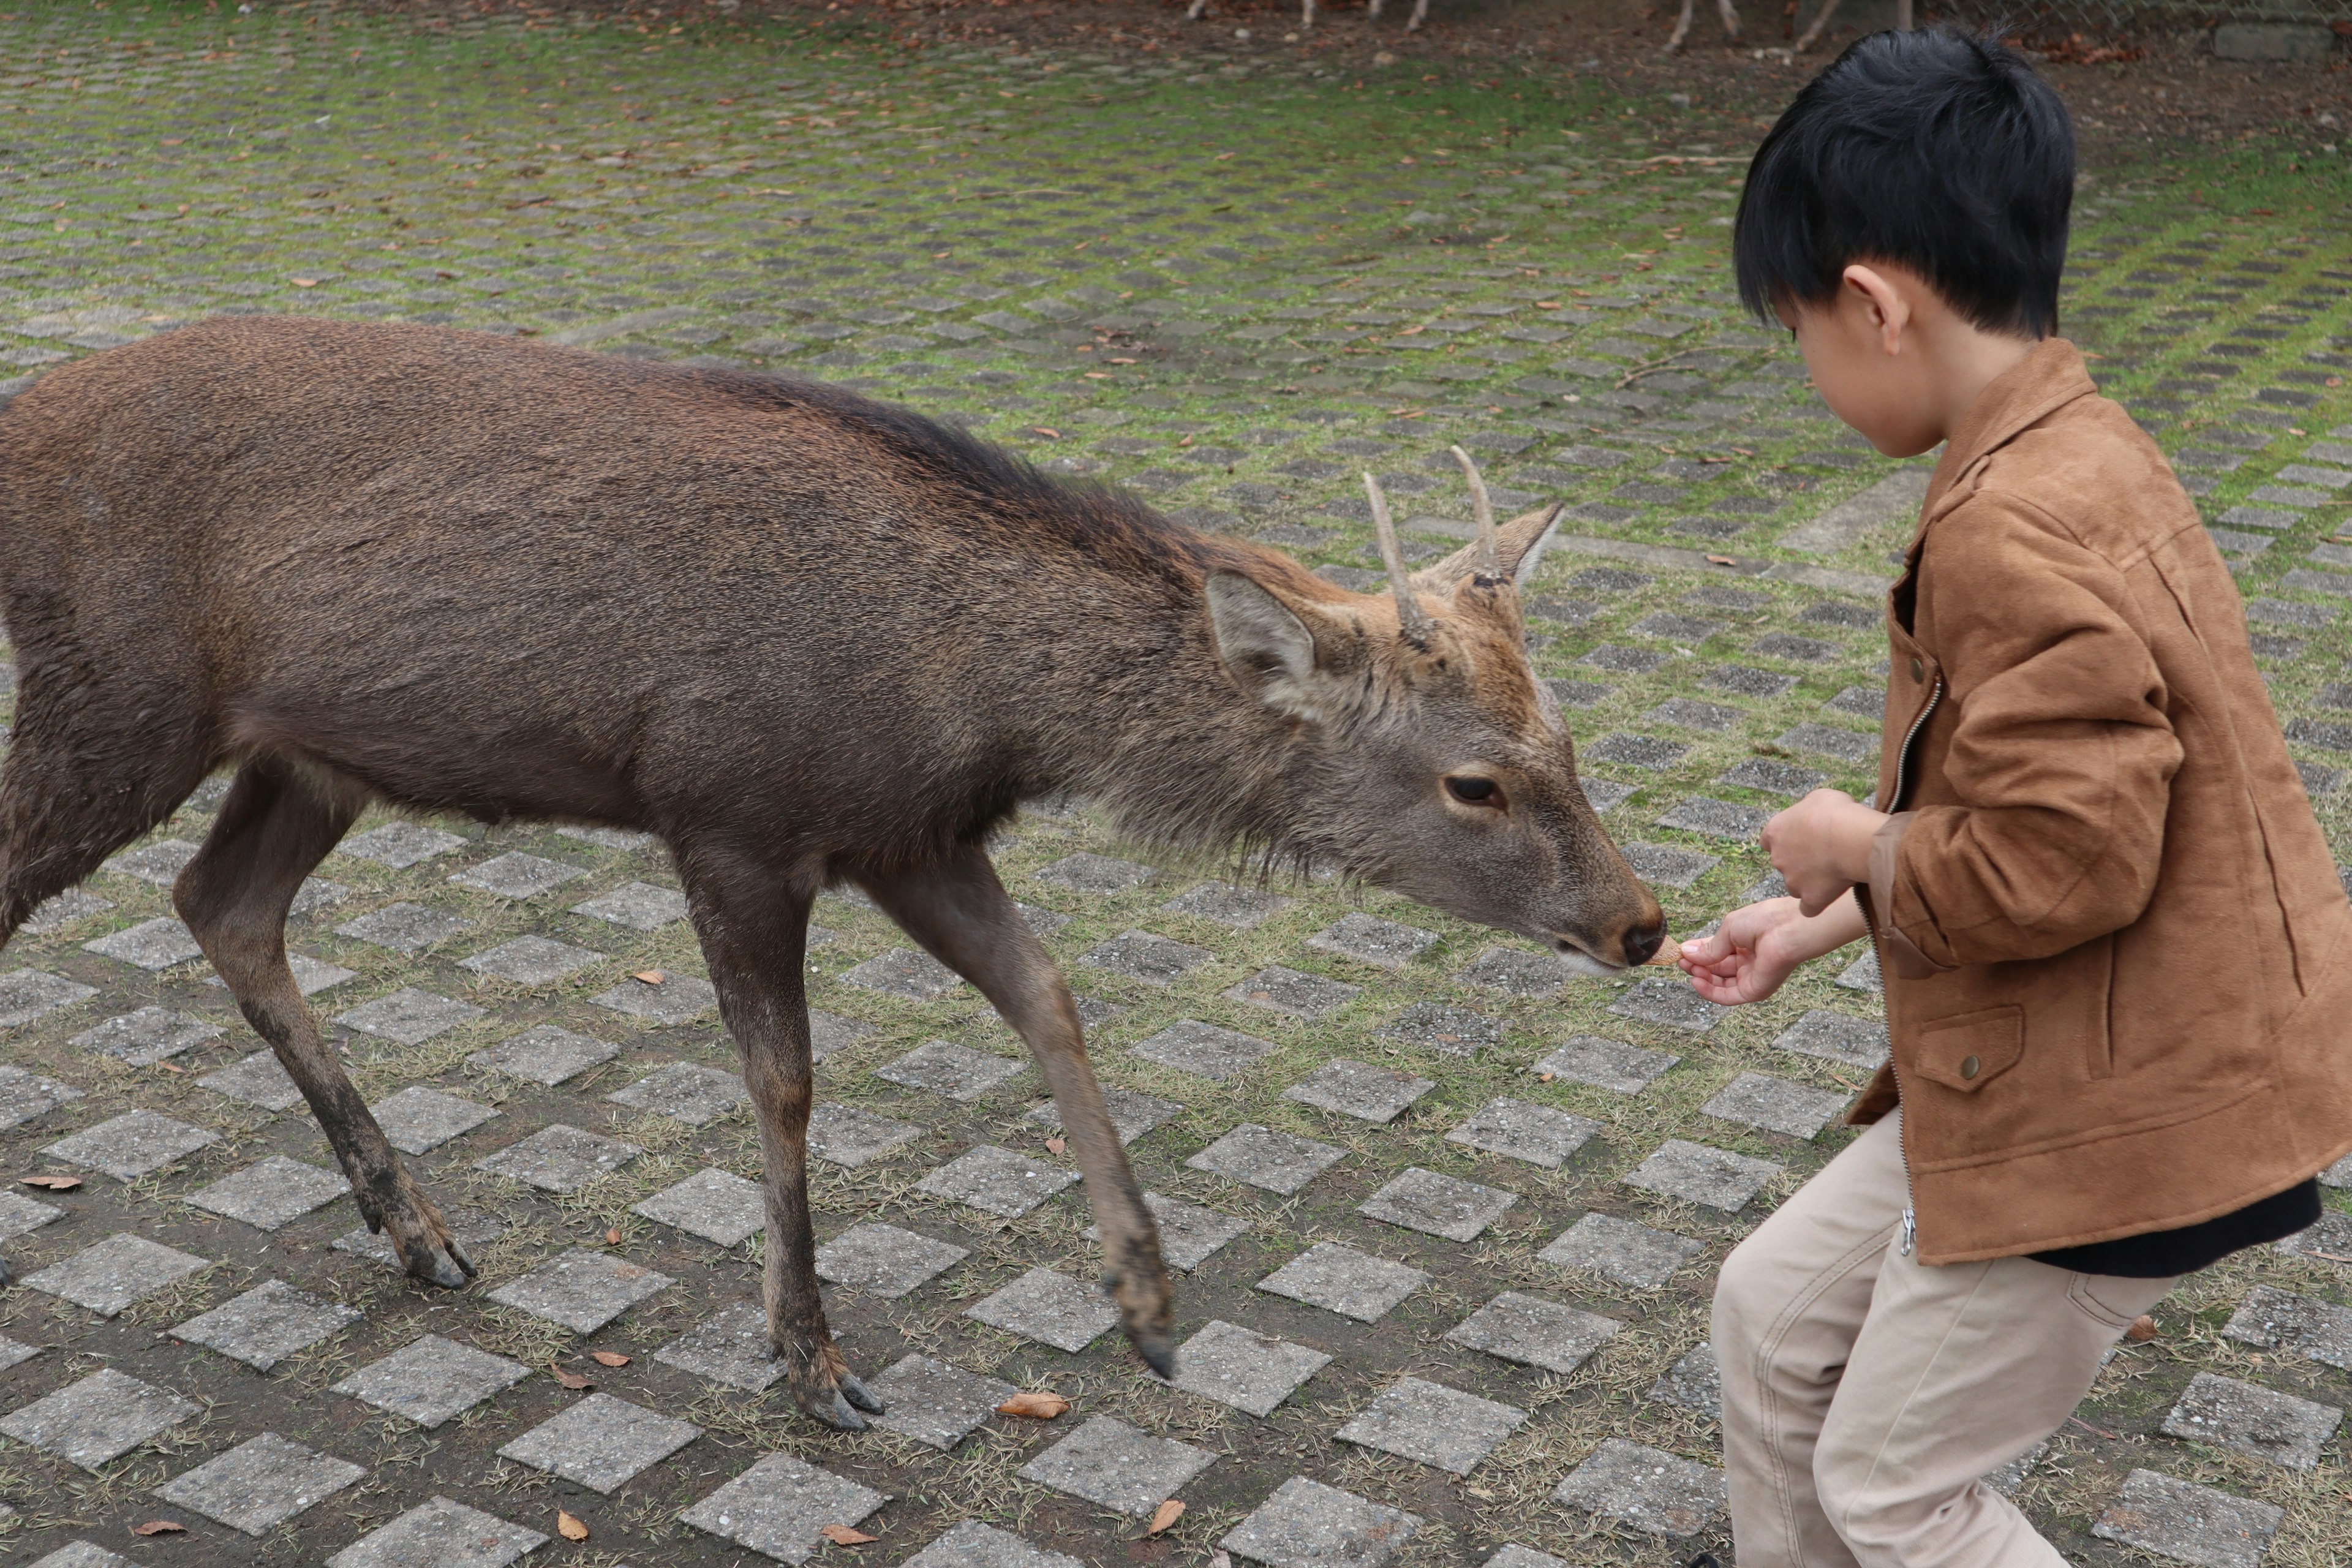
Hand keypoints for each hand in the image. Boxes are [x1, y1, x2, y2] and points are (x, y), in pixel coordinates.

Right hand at [1678, 892, 1868, 1004]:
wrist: (1789, 928)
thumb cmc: (1765, 920)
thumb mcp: (1729, 929)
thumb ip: (1710, 947)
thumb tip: (1687, 953)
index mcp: (1746, 943)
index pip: (1718, 952)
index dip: (1699, 953)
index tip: (1683, 951)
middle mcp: (1749, 961)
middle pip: (1717, 969)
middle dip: (1698, 966)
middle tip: (1682, 961)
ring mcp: (1753, 976)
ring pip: (1721, 984)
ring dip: (1702, 978)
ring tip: (1688, 968)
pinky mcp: (1755, 990)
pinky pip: (1729, 996)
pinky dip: (1710, 992)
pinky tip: (1696, 981)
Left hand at [1760, 789, 1887, 915]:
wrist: (1849, 838)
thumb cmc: (1836, 812)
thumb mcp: (1818, 798)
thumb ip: (1808, 809)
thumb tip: (1812, 813)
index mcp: (1775, 831)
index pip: (1768, 840)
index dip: (1785, 841)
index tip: (1800, 840)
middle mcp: (1778, 857)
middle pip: (1783, 863)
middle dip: (1799, 861)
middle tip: (1823, 854)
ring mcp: (1792, 881)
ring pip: (1794, 886)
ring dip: (1808, 882)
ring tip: (1831, 874)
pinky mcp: (1809, 898)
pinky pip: (1808, 908)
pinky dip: (1816, 904)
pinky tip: (1827, 897)